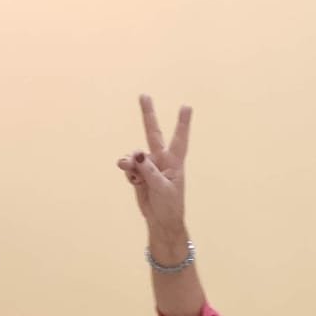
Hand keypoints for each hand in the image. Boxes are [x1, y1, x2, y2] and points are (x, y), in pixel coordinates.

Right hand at [116, 94, 190, 231]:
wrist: (160, 220)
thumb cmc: (169, 205)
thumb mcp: (162, 188)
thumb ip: (149, 170)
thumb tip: (136, 154)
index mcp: (174, 162)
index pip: (179, 139)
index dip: (182, 123)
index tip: (186, 106)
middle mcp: (161, 159)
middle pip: (153, 132)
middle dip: (148, 114)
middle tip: (144, 95)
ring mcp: (149, 166)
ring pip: (134, 154)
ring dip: (129, 161)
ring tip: (130, 170)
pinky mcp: (139, 174)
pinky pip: (128, 166)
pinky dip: (128, 172)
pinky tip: (133, 181)